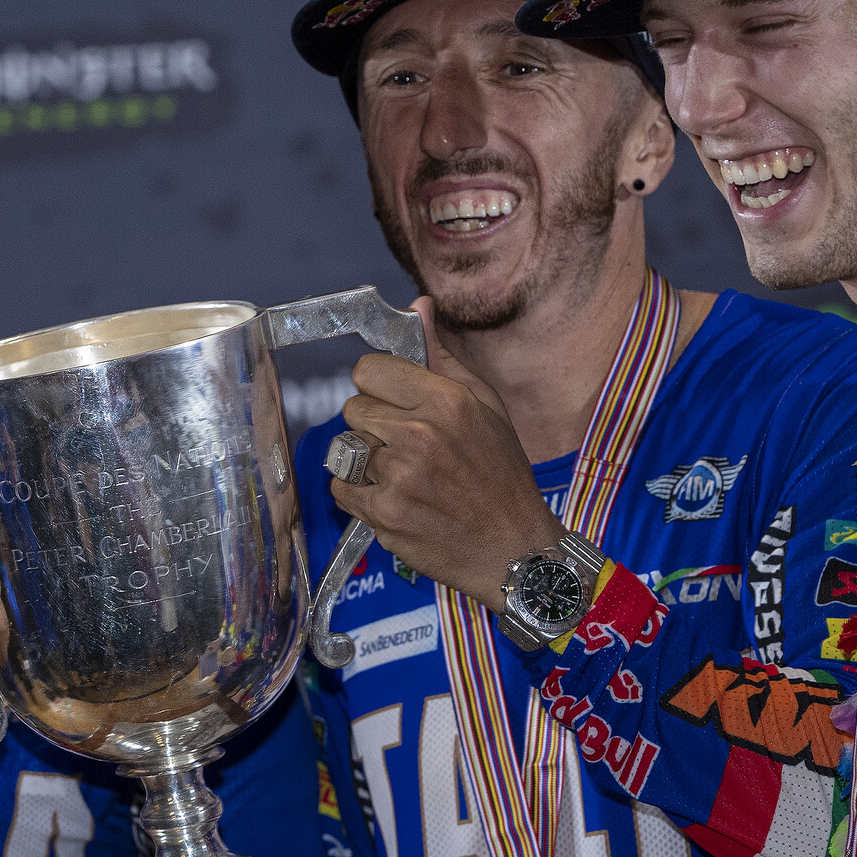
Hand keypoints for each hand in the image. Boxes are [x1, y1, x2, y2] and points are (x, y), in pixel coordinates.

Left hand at [330, 298, 562, 606]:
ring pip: (345, 449)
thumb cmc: (502, 476)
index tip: (392, 401)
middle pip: (353, 408)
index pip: (369, 370)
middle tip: (403, 444)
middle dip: (373, 425)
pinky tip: (395, 499)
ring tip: (402, 475)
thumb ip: (444, 357)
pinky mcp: (384, 513)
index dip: (377, 385)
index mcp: (446, 400)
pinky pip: (342, 489)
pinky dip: (361, 495)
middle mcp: (419, 434)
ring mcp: (398, 476)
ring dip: (365, 462)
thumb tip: (418, 307)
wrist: (513, 549)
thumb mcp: (487, 406)